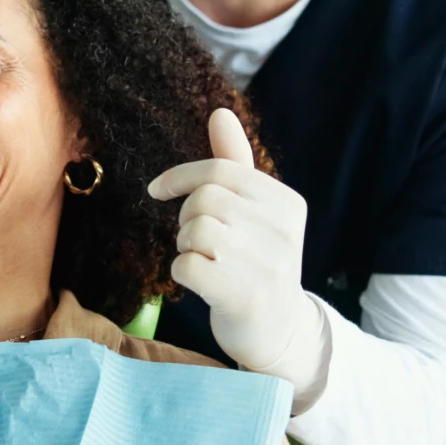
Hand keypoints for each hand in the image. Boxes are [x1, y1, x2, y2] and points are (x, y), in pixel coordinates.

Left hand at [148, 110, 327, 392]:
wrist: (279, 332)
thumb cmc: (257, 263)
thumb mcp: (255, 212)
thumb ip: (236, 163)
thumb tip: (219, 112)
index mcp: (287, 202)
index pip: (221, 171)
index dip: (180, 177)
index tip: (158, 190)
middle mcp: (282, 230)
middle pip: (204, 199)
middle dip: (186, 217)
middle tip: (197, 239)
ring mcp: (266, 263)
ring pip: (194, 229)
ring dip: (186, 246)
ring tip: (206, 261)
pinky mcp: (244, 295)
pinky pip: (187, 264)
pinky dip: (182, 272)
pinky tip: (201, 282)